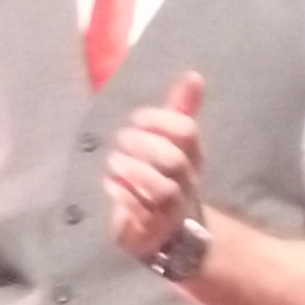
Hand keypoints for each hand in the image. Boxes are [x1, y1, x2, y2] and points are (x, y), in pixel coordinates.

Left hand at [103, 70, 208, 261]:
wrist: (169, 230)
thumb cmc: (166, 177)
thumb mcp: (172, 143)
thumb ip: (179, 110)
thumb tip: (193, 75)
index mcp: (191, 155)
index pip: (186, 132)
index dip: (160, 120)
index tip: (136, 118)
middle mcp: (186, 180)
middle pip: (175, 160)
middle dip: (145, 145)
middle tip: (120, 139)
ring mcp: (171, 207)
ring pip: (162, 189)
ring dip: (135, 171)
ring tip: (113, 163)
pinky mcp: (152, 229)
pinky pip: (141, 213)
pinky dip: (124, 197)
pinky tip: (111, 186)